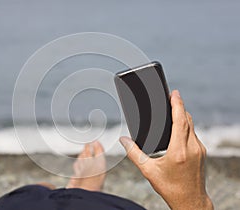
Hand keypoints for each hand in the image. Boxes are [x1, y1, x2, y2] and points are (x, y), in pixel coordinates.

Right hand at [120, 90, 212, 209]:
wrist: (190, 201)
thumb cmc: (170, 187)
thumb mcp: (148, 171)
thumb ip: (134, 154)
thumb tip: (123, 140)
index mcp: (179, 151)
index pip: (180, 120)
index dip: (177, 104)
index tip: (174, 93)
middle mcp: (192, 148)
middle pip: (187, 119)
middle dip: (179, 106)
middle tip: (172, 97)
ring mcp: (200, 150)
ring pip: (193, 126)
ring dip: (184, 115)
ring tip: (174, 108)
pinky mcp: (202, 153)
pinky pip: (194, 133)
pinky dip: (187, 126)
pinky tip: (179, 126)